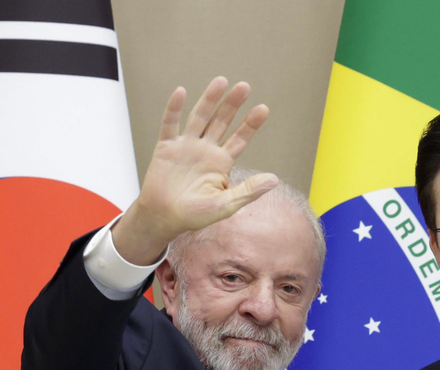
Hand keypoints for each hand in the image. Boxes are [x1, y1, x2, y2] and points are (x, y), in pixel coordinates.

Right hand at [111, 77, 277, 264]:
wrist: (164, 218)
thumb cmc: (194, 215)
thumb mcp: (225, 205)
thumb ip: (248, 191)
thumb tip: (275, 179)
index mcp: (221, 162)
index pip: (239, 139)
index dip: (250, 124)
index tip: (263, 109)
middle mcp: (205, 149)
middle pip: (221, 122)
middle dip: (232, 105)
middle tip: (245, 87)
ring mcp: (185, 146)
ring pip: (199, 117)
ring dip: (209, 100)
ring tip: (221, 81)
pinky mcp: (166, 147)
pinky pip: (170, 125)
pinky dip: (174, 109)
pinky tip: (181, 92)